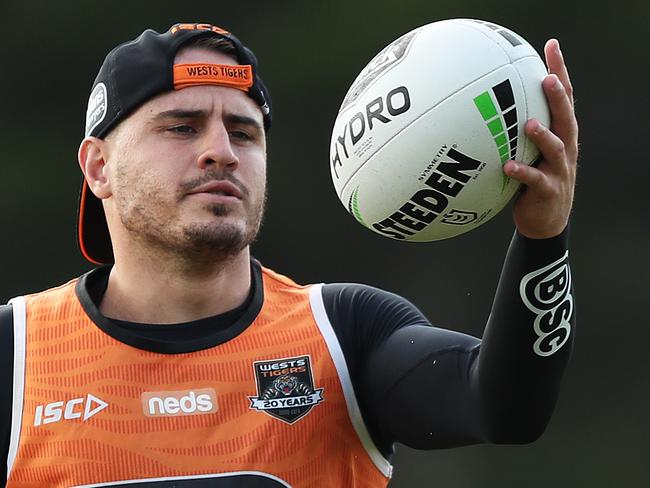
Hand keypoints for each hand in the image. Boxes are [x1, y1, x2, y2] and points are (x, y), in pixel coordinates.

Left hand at [503, 39, 577, 238]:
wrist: (545, 221)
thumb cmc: (531, 180)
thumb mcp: (528, 151)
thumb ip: (514, 130)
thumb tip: (481, 104)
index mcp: (561, 134)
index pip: (564, 98)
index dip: (560, 71)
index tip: (551, 46)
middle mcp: (565, 148)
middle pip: (566, 117)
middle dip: (558, 97)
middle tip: (547, 78)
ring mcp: (559, 170)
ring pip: (557, 148)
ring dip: (543, 136)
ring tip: (530, 124)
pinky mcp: (549, 191)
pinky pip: (535, 180)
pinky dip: (523, 172)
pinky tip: (507, 166)